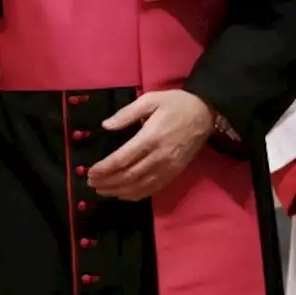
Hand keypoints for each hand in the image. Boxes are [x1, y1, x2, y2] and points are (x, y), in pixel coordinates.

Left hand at [86, 90, 213, 200]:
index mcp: (150, 138)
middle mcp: (159, 156)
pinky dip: (137, 194)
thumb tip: (106, 125)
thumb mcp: (150, 99)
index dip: (104, 168)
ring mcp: (169, 167)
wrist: (205, 112)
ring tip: (102, 191)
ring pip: (140, 185)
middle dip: (108, 182)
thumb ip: (126, 113)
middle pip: (129, 175)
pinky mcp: (176, 172)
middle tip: (91, 183)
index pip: (122, 159)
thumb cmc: (175, 103)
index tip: (90, 172)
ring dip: (119, 190)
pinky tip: (124, 195)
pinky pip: (154, 187)